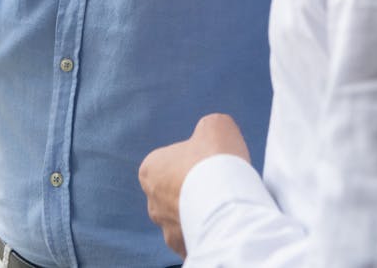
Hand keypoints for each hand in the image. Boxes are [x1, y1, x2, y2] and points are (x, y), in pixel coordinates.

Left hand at [139, 114, 249, 257]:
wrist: (226, 202)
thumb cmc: (215, 159)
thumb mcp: (214, 125)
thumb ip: (207, 129)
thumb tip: (212, 138)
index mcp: (150, 170)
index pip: (167, 163)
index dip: (190, 161)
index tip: (208, 161)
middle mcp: (152, 203)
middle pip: (174, 193)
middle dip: (192, 190)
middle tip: (217, 183)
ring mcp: (167, 230)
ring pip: (184, 219)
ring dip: (199, 213)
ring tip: (224, 205)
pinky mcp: (184, 250)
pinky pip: (196, 238)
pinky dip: (208, 232)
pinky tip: (225, 223)